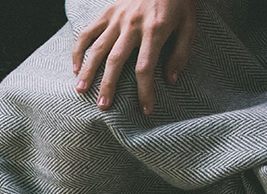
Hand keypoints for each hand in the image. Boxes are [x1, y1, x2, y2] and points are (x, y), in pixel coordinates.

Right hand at [72, 0, 197, 114]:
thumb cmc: (180, 1)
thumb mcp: (190, 24)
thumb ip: (182, 52)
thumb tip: (171, 80)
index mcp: (156, 29)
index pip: (146, 67)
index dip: (145, 90)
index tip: (145, 109)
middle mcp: (133, 25)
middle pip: (116, 60)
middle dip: (108, 85)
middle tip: (103, 106)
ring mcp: (117, 18)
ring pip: (98, 48)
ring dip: (88, 71)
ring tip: (81, 90)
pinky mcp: (108, 12)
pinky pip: (88, 32)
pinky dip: (79, 50)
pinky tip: (76, 68)